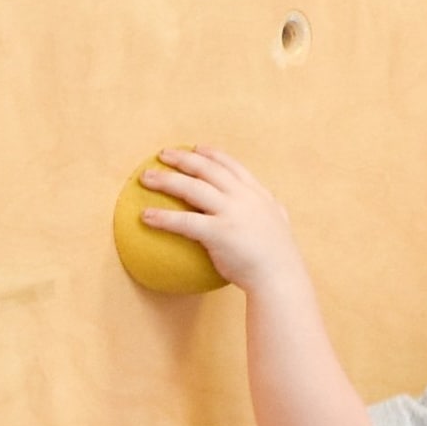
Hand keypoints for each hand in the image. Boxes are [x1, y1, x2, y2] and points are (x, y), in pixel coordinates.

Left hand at [136, 147, 309, 294]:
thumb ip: (272, 211)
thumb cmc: (279, 258)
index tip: (197, 148)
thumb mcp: (279, 224)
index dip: (213, 155)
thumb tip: (271, 207)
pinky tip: (145, 216)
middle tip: (162, 154)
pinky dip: (162, 217)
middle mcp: (243, 198)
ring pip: (192, 188)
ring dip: (166, 180)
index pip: (232, 166)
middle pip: (207, 170)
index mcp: (257, 195)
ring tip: (146, 178)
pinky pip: (184, 221)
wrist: (280, 277)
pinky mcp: (218, 232)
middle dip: (183, 158)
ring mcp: (231, 213)